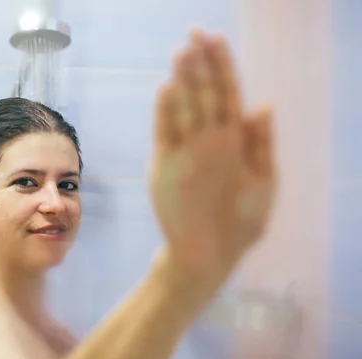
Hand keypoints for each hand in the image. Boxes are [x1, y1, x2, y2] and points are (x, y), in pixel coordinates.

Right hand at [149, 30, 276, 290]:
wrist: (211, 252)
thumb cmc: (243, 220)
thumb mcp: (264, 182)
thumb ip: (262, 144)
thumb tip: (263, 104)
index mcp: (235, 140)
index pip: (227, 93)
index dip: (222, 66)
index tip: (215, 38)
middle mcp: (209, 139)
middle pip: (203, 94)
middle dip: (199, 64)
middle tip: (192, 34)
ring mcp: (185, 150)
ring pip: (183, 108)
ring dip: (181, 80)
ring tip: (180, 53)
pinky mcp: (164, 165)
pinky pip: (164, 133)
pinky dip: (164, 111)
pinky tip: (165, 88)